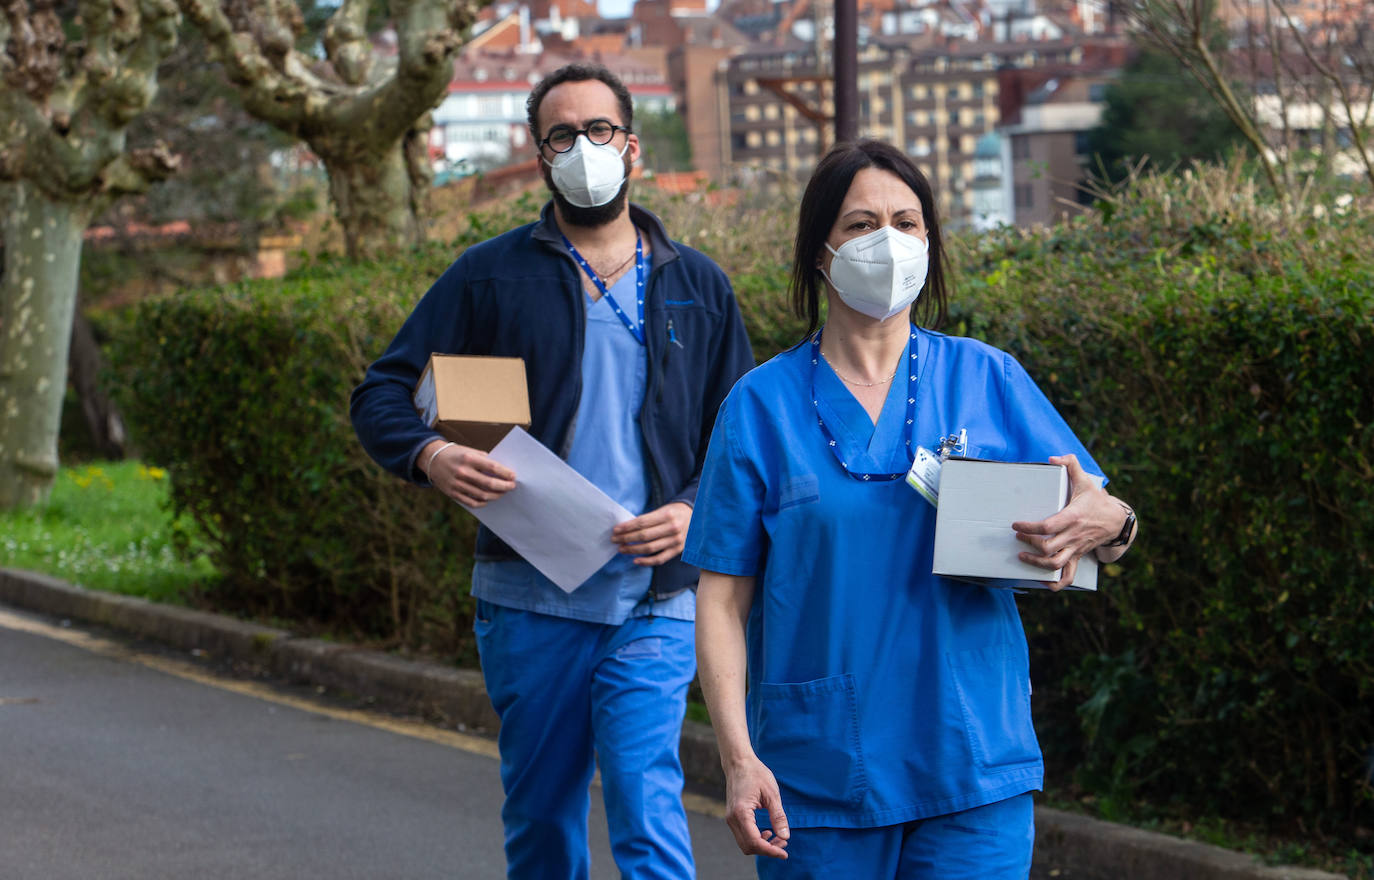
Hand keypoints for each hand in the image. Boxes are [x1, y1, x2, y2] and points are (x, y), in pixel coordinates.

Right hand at [422, 439, 515, 507]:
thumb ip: (484, 459)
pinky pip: (471, 502)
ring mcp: (457, 484)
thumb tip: (502, 470)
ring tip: (502, 493)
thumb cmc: (455, 454)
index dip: (505, 473)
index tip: (513, 476)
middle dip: (504, 486)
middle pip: (489, 483)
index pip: (493, 467)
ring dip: (496, 495)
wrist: (432, 459)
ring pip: (482, 495)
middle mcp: (462, 472)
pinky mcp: (453, 493)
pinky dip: (482, 502)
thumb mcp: (470, 451)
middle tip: (512, 486)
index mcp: (469, 458)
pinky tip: (488, 499)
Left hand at [611, 501, 691, 565]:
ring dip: (633, 549)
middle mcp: (672, 528)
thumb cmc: (675, 513)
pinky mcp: (677, 550)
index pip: (642, 522)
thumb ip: (649, 518)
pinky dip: (646, 561)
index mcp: (667, 515)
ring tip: (622, 548)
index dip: (627, 527)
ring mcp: (675, 541)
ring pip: (650, 548)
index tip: (616, 530)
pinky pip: (659, 559)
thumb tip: (627, 527)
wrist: (697, 518)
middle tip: (615, 540)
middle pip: (644, 536)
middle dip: (626, 538)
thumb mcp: (664, 510)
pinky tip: (635, 560)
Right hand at [723, 755, 789, 858]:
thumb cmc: (756, 774)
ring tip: (778, 838)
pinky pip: (743, 835)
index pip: (755, 842)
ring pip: (745, 844)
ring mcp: (730, 818)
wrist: (739, 762)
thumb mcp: (772, 794)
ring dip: (762, 845)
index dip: (771, 851)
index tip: (784, 853)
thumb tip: (785, 837)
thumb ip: (778, 816)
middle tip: (784, 844)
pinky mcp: (732, 817)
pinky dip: (756, 839)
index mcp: (741, 813)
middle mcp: (732, 819)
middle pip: (748, 847)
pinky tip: (767, 831)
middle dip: (767, 850)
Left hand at [1012, 454, 1122, 590]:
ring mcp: (1076, 548)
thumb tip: (1053, 458)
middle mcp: (1074, 535)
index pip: (1048, 526)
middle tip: (1018, 537)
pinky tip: (1041, 581)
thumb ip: (1071, 465)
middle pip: (1048, 548)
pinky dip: (1054, 583)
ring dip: (1036, 564)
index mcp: (1073, 517)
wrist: (1117, 521)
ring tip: (1022, 556)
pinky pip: (1067, 575)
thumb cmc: (1097, 501)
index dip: (1029, 528)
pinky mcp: (1078, 556)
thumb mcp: (1086, 481)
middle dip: (1030, 543)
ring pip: (1055, 564)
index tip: (1016, 525)